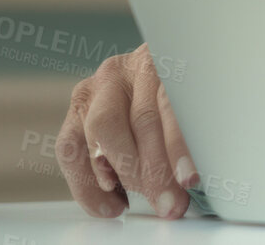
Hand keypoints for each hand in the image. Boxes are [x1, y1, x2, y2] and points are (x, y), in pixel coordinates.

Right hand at [57, 43, 195, 218]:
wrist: (144, 73)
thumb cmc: (177, 94)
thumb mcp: (192, 102)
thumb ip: (190, 133)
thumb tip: (190, 180)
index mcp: (167, 60)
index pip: (173, 102)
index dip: (179, 144)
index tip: (190, 178)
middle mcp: (130, 68)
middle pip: (140, 118)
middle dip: (154, 169)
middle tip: (170, 202)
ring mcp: (99, 85)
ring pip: (103, 131)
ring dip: (123, 176)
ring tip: (139, 204)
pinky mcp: (78, 106)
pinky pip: (71, 146)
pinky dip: (88, 181)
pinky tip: (109, 202)